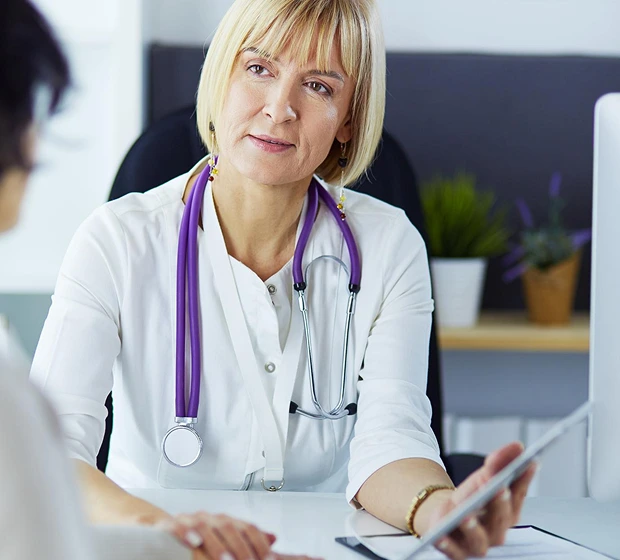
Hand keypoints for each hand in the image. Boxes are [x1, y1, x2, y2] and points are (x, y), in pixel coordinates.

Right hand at [159, 511, 278, 559]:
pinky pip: (178, 526)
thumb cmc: (198, 537)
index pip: (246, 528)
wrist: (163, 530)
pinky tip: (194, 543)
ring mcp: (190, 520)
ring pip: (206, 527)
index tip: (269, 559)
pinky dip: (187, 533)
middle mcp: (210, 518)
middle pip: (228, 527)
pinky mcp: (170, 525)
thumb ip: (247, 539)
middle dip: (241, 547)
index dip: (258, 543)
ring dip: (217, 545)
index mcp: (225, 521)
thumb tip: (273, 538)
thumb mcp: (225, 540)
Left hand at [424, 442, 536, 559]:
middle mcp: (496, 532)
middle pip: (500, 518)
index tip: (528, 463)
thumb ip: (499, 462)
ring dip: (472, 527)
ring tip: (466, 516)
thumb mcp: (484, 476)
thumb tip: (518, 446)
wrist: (450, 518)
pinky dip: (447, 544)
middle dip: (499, 502)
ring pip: (477, 539)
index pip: (518, 495)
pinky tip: (440, 536)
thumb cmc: (473, 499)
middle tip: (499, 487)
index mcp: (508, 513)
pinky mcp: (455, 552)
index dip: (523, 480)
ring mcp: (476, 544)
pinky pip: (451, 551)